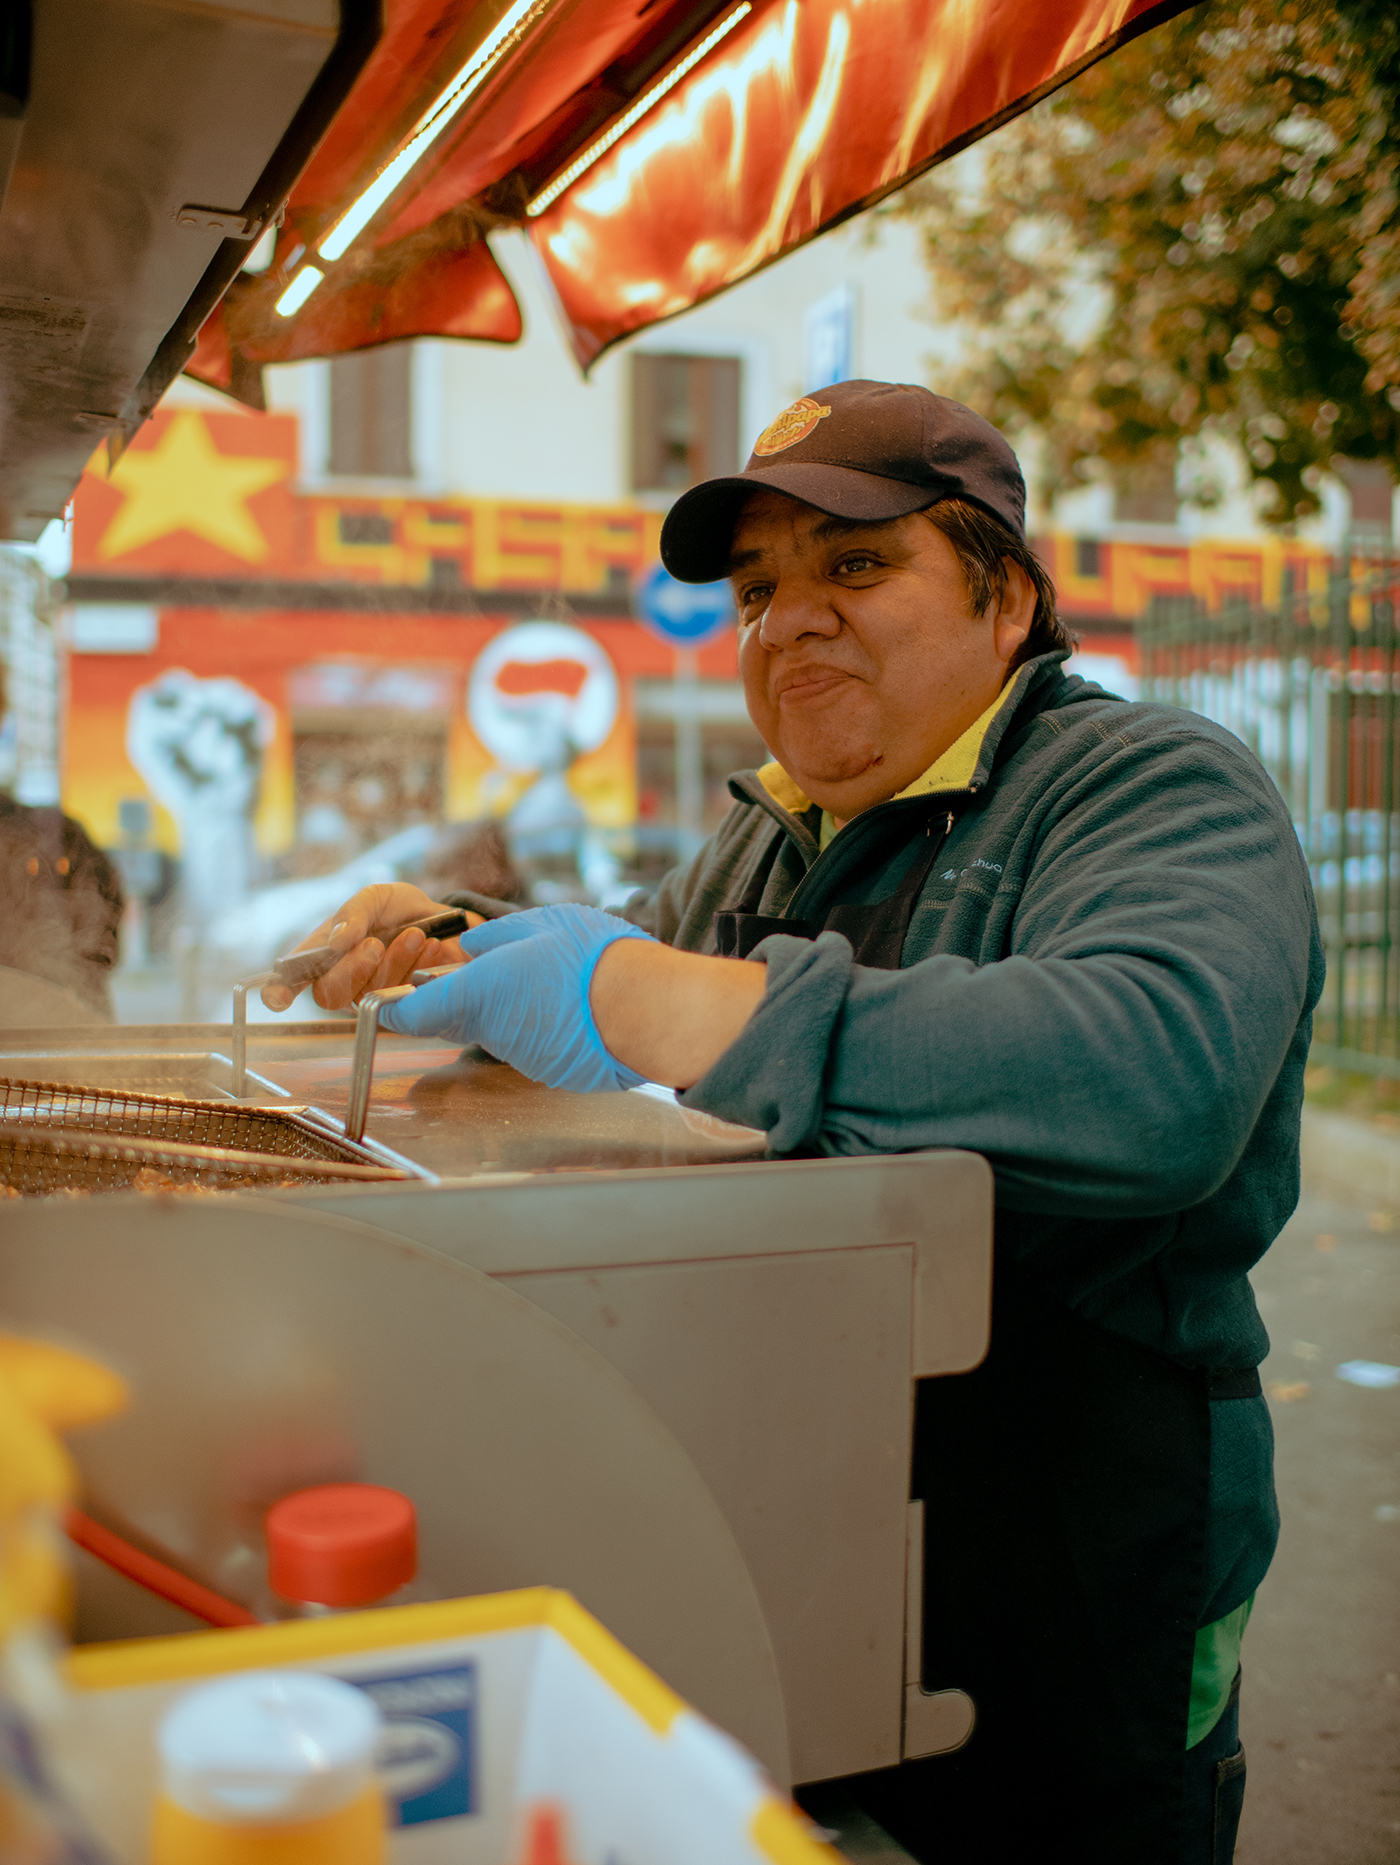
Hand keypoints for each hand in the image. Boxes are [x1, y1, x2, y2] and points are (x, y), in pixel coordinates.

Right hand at [259, 883, 479, 1011]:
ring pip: (369, 994)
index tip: (278, 997)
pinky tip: (431, 946)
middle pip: (329, 994)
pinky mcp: (403, 1006)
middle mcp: (343, 980)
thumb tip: (337, 940)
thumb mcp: (376, 897)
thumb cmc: (399, 911)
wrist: (445, 921)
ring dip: (394, 961)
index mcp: (324, 954)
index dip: (279, 992)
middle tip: (375, 944)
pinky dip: (418, 966)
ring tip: (415, 934)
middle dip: (352, 968)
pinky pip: (402, 997)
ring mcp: (371, 996)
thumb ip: (354, 912)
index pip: (292, 980)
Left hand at [376, 904, 652, 1092]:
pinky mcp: (549, 1068)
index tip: (387, 999)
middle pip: (453, 1019)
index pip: (411, 1013)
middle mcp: (491, 1031)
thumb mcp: (540, 923)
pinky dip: (535, 1022)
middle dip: (456, 997)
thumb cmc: (593, 958)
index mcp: (476, 993)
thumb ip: (496, 937)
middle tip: (473, 969)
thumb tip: (471, 946)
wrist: (648, 1009)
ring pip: (494, 1029)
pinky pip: (528, 1041)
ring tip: (537, 977)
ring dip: (503, 1007)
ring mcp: (521, 1055)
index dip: (394, 1006)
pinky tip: (562, 1001)